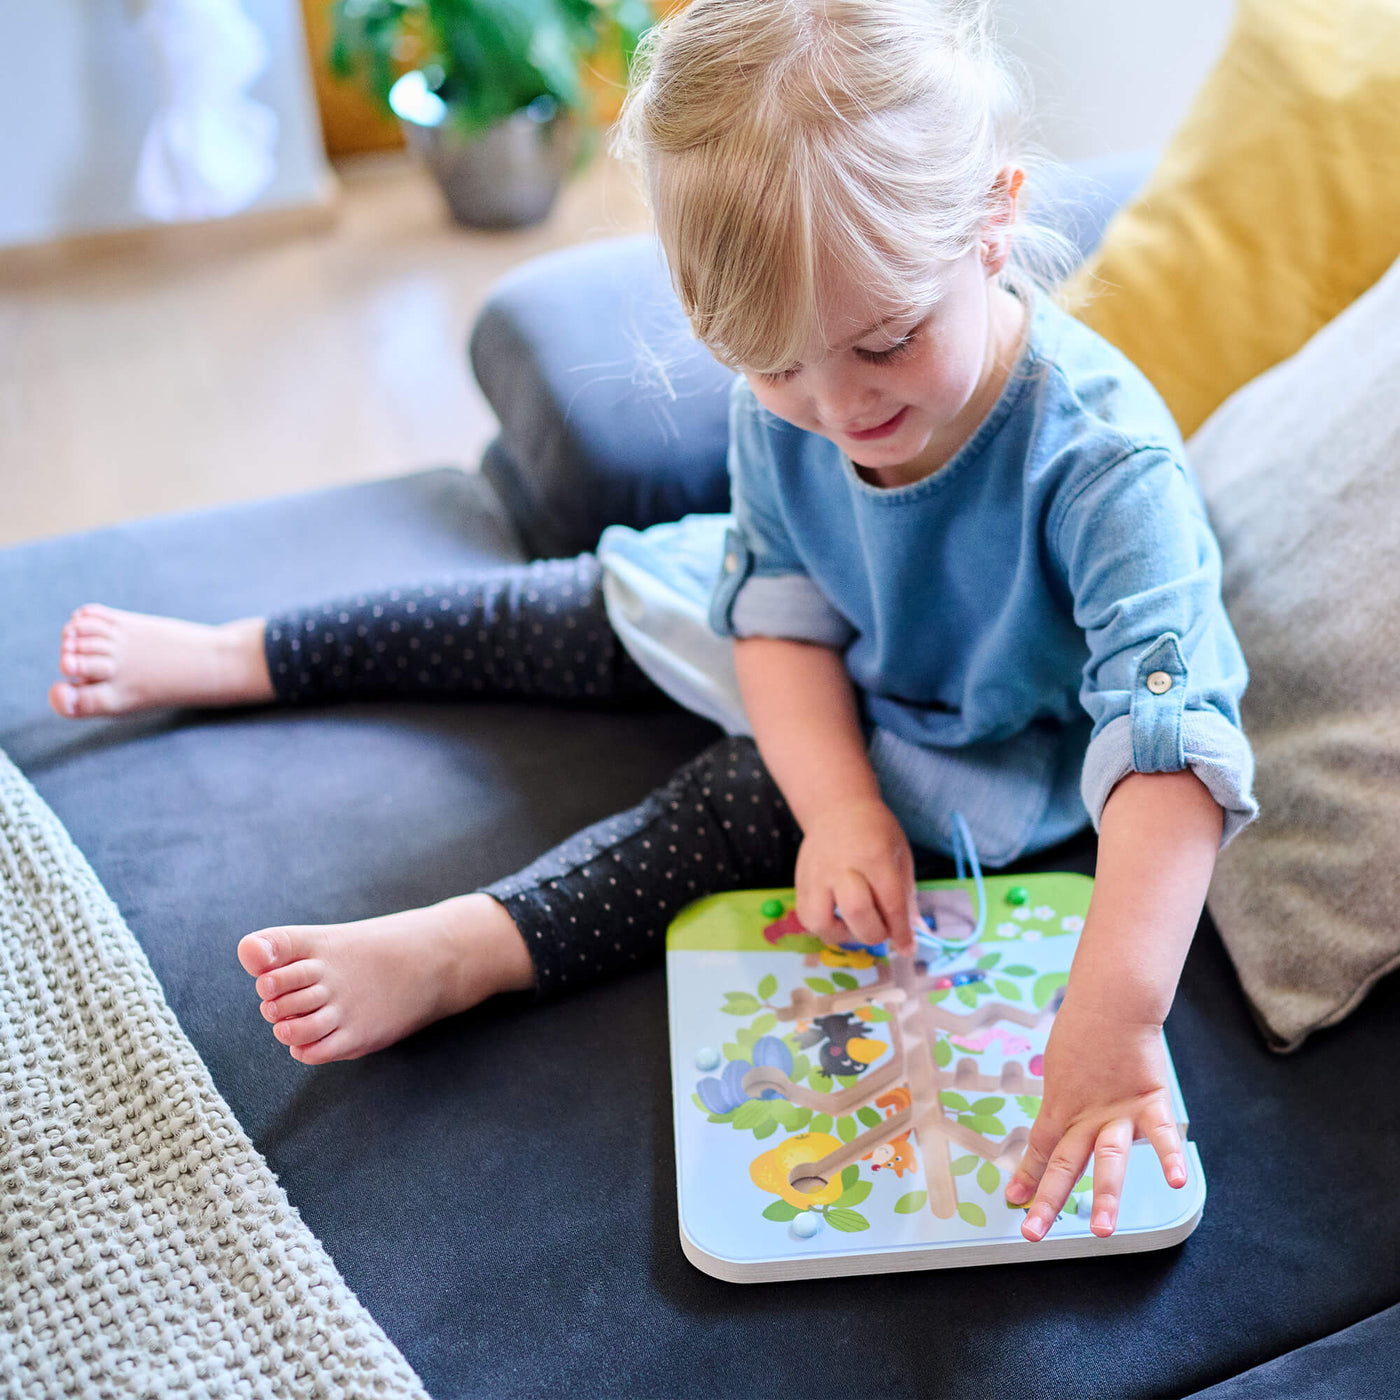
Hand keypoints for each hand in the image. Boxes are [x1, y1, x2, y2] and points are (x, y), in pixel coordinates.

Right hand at [794, 798, 917, 955]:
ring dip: (841, 935)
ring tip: (854, 926)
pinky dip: (823, 927)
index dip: (901, 931)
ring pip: (820, 921)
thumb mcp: (900, 854)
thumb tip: (916, 932)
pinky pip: (805, 917)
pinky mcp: (799, 881)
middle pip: (856, 912)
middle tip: (881, 930)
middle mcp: (842, 866)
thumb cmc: (875, 831)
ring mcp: (816, 874)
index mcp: (875, 856)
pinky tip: (837, 919)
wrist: (837, 806)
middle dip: (874, 933)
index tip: (908, 948)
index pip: (890, 902)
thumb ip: (907, 895)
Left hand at [1004, 995, 1188, 1240]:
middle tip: (1033, 1232)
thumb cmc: (1083, 1028)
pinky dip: (1170, 1157)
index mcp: (1061, 1105)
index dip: (1026, 1177)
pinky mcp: (1149, 1101)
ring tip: (1102, 1229)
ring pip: (1109, 1159)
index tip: (1014, 1202)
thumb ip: (1066, 1098)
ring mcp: (1118, 1112)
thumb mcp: (1061, 1067)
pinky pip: (1161, 1134)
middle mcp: (1086, 1116)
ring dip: (1105, 1195)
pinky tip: (1175, 1181)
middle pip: (1065, 1163)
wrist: (1111, 1002)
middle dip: (1049, 1200)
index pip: (1039, 1149)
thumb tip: (1063, 1114)